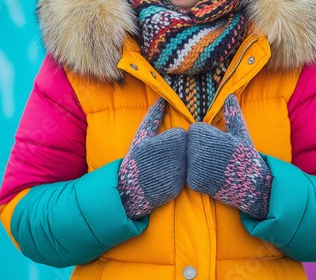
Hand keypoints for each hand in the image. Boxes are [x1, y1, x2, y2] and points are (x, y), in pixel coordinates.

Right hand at [118, 97, 186, 219]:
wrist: (128, 188)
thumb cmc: (136, 158)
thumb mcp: (141, 135)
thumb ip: (153, 116)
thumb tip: (162, 98)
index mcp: (164, 141)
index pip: (181, 134)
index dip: (170, 139)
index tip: (159, 146)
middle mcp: (172, 157)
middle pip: (185, 147)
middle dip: (175, 151)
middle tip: (160, 158)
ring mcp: (175, 173)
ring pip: (187, 160)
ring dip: (178, 162)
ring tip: (162, 167)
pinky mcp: (178, 186)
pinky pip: (186, 175)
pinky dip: (178, 176)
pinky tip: (165, 177)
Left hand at [187, 94, 271, 219]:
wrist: (252, 184)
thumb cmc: (246, 156)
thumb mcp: (241, 132)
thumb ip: (232, 114)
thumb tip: (230, 95)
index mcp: (204, 134)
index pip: (194, 131)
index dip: (207, 137)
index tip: (220, 144)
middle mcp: (196, 149)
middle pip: (189, 145)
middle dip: (201, 149)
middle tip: (219, 157)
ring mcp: (194, 166)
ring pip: (188, 160)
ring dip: (199, 163)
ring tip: (217, 167)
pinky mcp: (193, 182)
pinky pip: (189, 175)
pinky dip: (198, 177)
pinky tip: (213, 178)